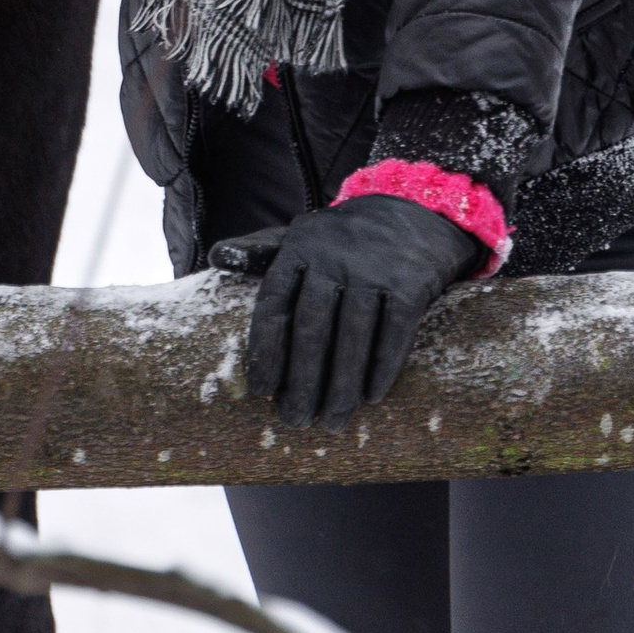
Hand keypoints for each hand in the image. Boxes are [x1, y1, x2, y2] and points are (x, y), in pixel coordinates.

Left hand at [223, 193, 486, 429]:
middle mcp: (335, 256)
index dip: (266, 352)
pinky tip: (372, 396)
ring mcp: (375, 268)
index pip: (274, 305)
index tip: (262, 392)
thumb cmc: (347, 238)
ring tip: (334, 421)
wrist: (417, 211)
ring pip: (353, 337)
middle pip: (312, 328)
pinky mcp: (411, 281)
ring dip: (342, 386)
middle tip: (296, 420)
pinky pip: (394, 332)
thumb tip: (216, 256)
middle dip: (303, 382)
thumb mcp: (303, 235)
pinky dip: (382, 367)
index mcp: (300, 247)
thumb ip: (261, 251)